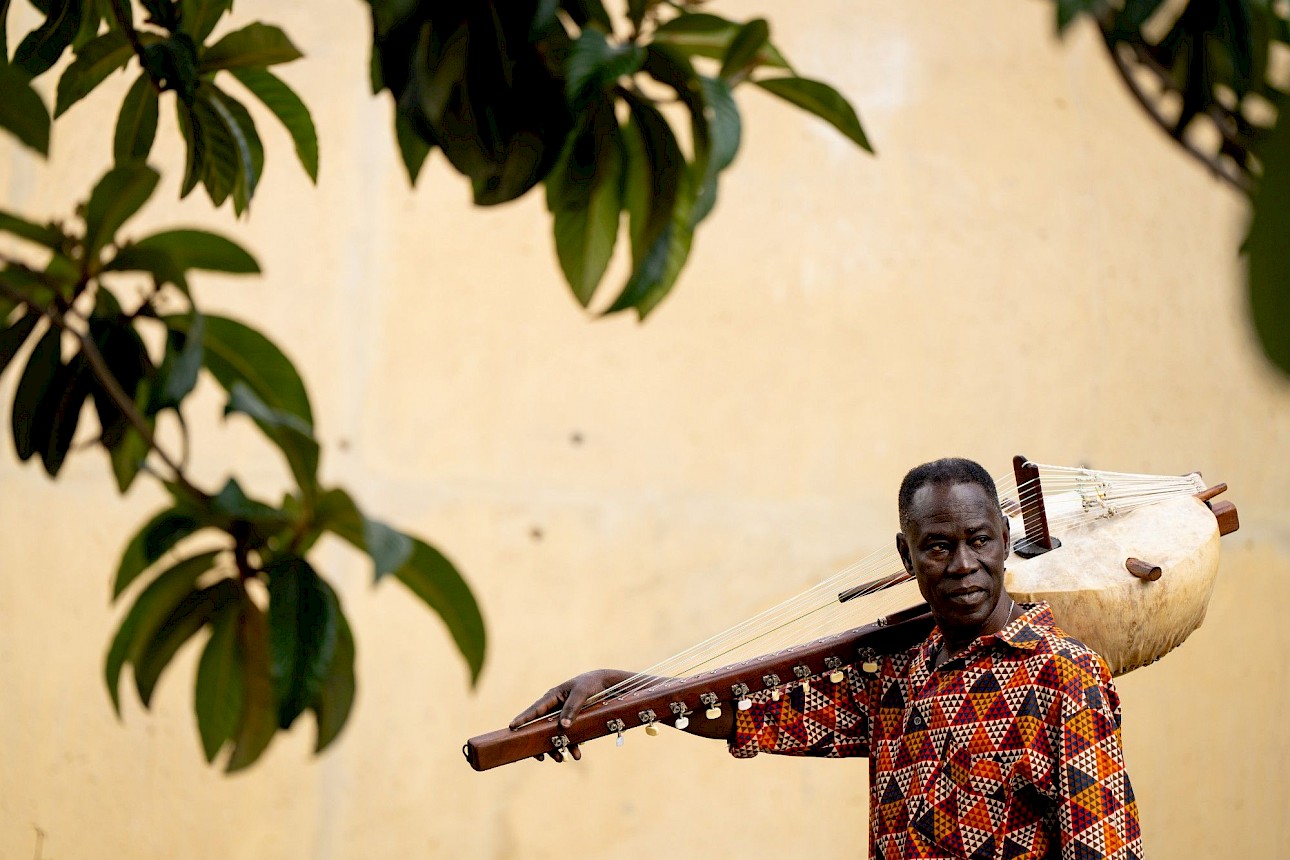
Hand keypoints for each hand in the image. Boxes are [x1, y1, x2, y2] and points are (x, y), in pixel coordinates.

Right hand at [508, 669, 632, 762]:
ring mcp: (563, 716)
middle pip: (542, 728)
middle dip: (541, 743)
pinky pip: (568, 737)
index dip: (523, 719)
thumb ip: (572, 708)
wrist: (608, 685)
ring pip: (554, 735)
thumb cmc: (590, 683)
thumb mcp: (582, 693)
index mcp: (553, 696)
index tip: (512, 727)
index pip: (535, 709)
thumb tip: (563, 726)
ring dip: (556, 748)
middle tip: (540, 756)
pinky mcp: (573, 723)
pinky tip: (577, 754)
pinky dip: (571, 746)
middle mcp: (555, 708)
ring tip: (562, 759)